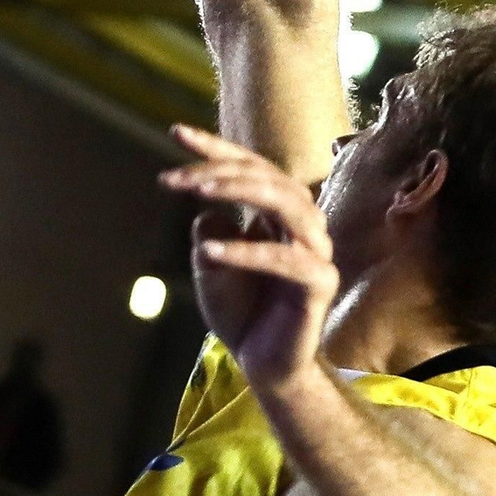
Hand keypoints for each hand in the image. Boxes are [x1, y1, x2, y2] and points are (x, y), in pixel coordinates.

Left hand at [162, 124, 337, 397]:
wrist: (260, 363)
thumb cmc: (239, 309)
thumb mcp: (210, 263)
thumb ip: (210, 230)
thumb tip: (207, 210)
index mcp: (279, 211)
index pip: (251, 166)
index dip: (215, 148)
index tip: (175, 132)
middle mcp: (302, 223)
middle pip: (269, 177)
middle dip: (221, 170)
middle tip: (177, 178)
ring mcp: (316, 251)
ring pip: (288, 204)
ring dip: (241, 192)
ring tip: (198, 192)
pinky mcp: (320, 283)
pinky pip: (287, 259)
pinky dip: (248, 251)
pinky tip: (212, 252)